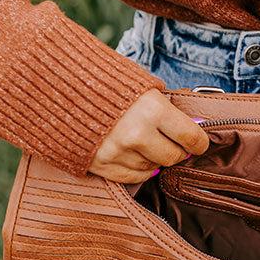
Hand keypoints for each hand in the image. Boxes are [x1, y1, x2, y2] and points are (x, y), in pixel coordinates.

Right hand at [89, 88, 209, 182]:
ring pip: (153, 168)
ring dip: (154, 158)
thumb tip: (194, 125)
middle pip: (173, 157)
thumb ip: (168, 108)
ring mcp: (118, 152)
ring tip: (145, 142)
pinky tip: (135, 154)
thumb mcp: (143, 86)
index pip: (191, 137)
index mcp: (152, 108)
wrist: (60, 86)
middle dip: (177, 151)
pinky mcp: (102, 165)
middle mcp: (137, 133)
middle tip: (172, 143)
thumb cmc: (107, 82)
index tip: (198, 143)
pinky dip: (139, 169)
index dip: (199, 143)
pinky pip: (133, 177)